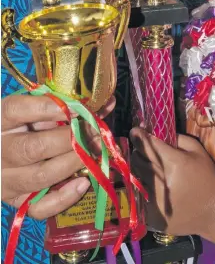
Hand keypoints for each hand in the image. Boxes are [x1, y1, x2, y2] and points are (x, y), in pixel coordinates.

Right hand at [1, 94, 114, 219]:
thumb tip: (106, 105)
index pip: (17, 111)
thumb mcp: (36, 109)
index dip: (49, 108)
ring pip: (41, 176)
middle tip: (95, 133)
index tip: (77, 108)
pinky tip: (84, 182)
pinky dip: (65, 197)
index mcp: (1, 120)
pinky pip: (40, 207)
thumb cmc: (25, 124)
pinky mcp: (16, 201)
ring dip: (75, 163)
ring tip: (96, 152)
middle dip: (71, 140)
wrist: (2, 153)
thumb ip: (66, 105)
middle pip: (34, 148)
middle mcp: (0, 151)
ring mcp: (6, 179)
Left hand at [130, 128, 214, 237]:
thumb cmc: (208, 178)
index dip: (138, 135)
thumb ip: (178, 138)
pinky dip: (140, 188)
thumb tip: (156, 133)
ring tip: (147, 168)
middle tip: (143, 150)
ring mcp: (153, 200)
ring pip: (133, 177)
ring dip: (137, 169)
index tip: (135, 132)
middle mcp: (160, 181)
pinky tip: (150, 187)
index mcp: (172, 163)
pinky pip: (136, 195)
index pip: (146, 144)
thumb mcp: (198, 151)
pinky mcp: (150, 215)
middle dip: (138, 151)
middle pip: (136, 159)